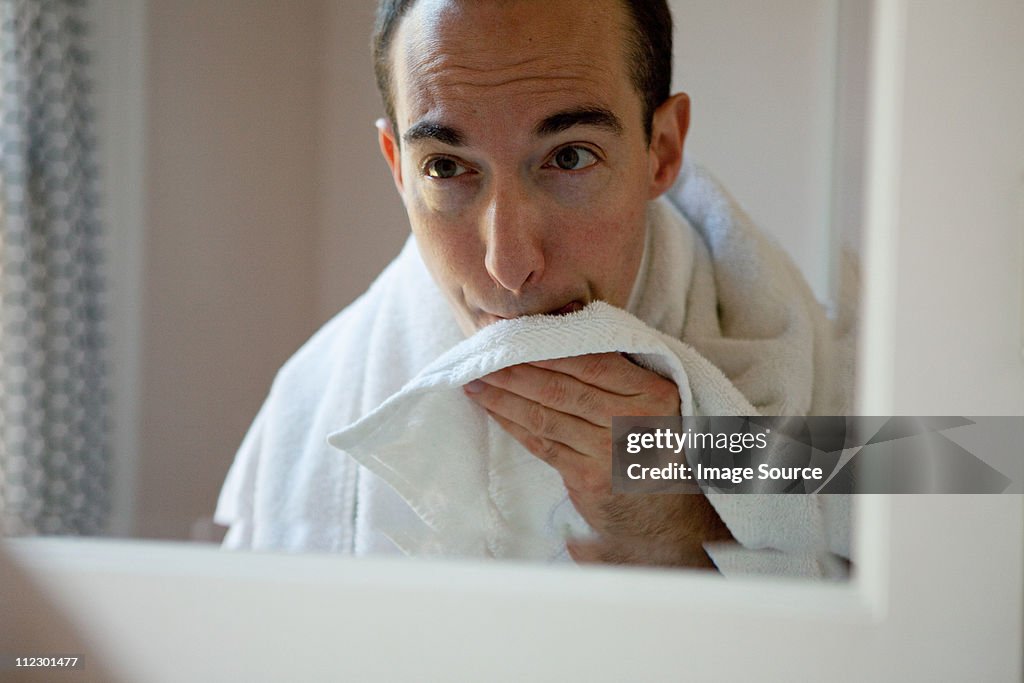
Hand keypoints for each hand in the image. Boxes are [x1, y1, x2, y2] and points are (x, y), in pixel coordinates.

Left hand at [463, 352, 731, 567]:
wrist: (670, 514)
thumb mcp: (654, 400)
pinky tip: (492, 409)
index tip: (512, 333)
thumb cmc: (655, 444)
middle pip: (561, 387)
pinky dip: (513, 423)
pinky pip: (542, 443)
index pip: (590, 361)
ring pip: (546, 415)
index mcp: (654, 392)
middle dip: (514, 369)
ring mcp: (611, 452)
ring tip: (475, 380)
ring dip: (504, 396)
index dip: (546, 346)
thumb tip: (562, 321)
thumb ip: (617, 368)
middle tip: (481, 353)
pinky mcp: (589, 478)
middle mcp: (634, 421)